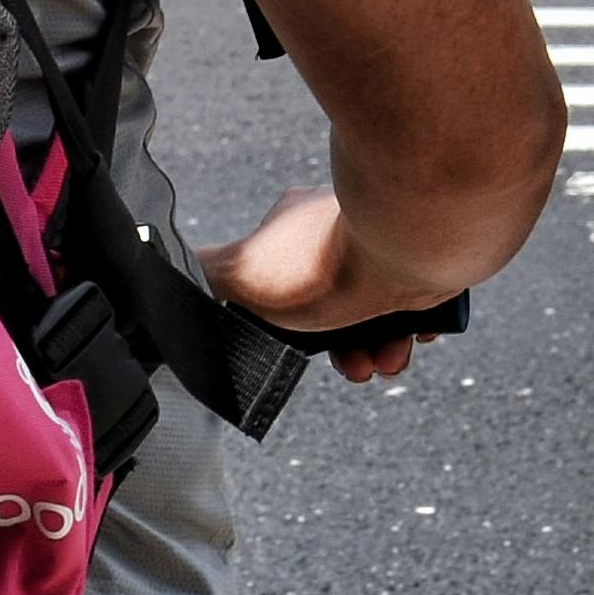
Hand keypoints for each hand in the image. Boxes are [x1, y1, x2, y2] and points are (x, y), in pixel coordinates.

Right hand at [209, 184, 468, 383]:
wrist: (410, 244)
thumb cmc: (324, 260)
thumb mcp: (241, 273)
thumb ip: (203, 276)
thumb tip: (169, 277)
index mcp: (291, 228)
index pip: (281, 288)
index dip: (291, 331)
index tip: (303, 352)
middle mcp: (339, 231)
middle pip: (334, 307)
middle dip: (344, 349)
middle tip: (357, 367)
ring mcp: (384, 244)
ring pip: (376, 313)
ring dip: (379, 349)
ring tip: (385, 360)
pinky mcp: (424, 259)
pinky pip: (418, 304)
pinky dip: (413, 330)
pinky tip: (414, 337)